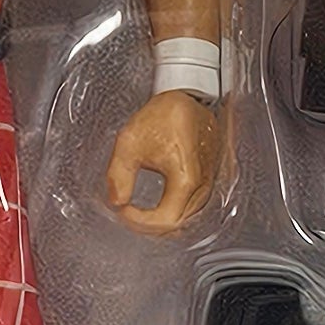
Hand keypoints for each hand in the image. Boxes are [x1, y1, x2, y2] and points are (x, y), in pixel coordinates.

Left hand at [103, 89, 218, 235]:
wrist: (187, 98)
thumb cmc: (164, 115)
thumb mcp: (130, 142)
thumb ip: (119, 175)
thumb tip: (116, 202)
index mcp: (186, 179)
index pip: (164, 221)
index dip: (140, 222)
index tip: (123, 210)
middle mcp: (202, 186)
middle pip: (176, 226)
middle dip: (147, 225)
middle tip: (126, 213)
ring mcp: (208, 184)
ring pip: (185, 221)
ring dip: (159, 222)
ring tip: (137, 213)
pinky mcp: (208, 181)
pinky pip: (191, 209)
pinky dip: (171, 214)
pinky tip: (155, 208)